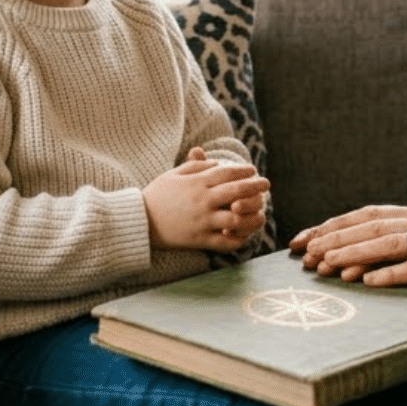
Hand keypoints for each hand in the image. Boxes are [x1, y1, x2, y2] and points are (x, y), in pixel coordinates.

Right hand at [145, 152, 270, 252]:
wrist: (140, 221)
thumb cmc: (156, 195)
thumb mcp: (173, 175)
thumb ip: (196, 167)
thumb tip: (217, 163)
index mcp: (196, 184)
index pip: (226, 173)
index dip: (243, 171)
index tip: (253, 170)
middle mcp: (202, 201)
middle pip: (236, 193)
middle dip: (255, 187)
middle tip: (266, 185)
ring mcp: (202, 222)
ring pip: (235, 220)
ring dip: (251, 216)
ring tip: (261, 213)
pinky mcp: (199, 240)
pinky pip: (224, 242)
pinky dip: (237, 239)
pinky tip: (244, 235)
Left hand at [289, 203, 406, 289]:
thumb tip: (362, 249)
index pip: (366, 214)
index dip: (332, 225)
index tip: (304, 239)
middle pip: (370, 226)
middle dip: (334, 239)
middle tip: (306, 254)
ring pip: (388, 243)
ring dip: (354, 254)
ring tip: (326, 266)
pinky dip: (392, 274)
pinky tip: (369, 283)